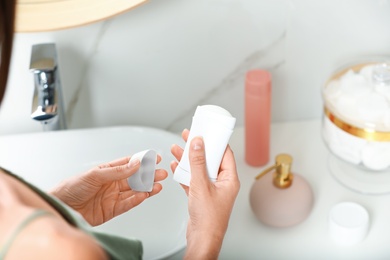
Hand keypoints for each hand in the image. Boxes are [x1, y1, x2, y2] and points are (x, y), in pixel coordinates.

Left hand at [50, 155, 167, 225]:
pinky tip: (146, 195)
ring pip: (134, 191)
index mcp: (107, 171)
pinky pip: (128, 204)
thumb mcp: (95, 175)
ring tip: (158, 185)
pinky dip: (138, 199)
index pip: (129, 163)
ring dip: (147, 188)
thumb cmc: (71, 188)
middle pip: (135, 178)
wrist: (61, 208)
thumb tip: (135, 164)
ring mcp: (113, 196)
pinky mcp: (112, 210)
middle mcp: (112, 183)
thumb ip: (117, 171)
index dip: (142, 160)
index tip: (155, 158)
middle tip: (161, 173)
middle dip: (149, 175)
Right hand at [170, 129, 239, 258]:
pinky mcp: (201, 195)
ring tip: (177, 148)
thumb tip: (198, 144)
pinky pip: (192, 179)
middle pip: (210, 159)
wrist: (202, 239)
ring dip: (188, 159)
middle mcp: (221, 183)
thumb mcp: (201, 185)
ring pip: (199, 169)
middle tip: (189, 136)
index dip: (215, 141)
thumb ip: (198, 163)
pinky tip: (176, 166)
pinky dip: (184, 173)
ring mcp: (211, 189)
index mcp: (229, 179)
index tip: (206, 131)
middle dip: (198, 148)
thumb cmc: (209, 219)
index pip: (224, 153)